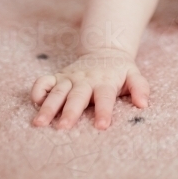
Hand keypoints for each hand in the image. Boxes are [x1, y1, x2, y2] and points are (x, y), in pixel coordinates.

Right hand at [30, 48, 148, 129]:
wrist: (105, 51)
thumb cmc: (120, 71)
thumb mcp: (134, 75)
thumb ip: (140, 88)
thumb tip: (143, 104)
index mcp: (105, 82)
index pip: (104, 97)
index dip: (103, 111)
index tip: (102, 126)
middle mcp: (85, 80)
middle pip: (77, 96)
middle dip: (70, 111)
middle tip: (63, 127)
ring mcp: (70, 78)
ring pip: (57, 92)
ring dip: (48, 106)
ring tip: (39, 123)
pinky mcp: (58, 77)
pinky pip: (44, 81)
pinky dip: (37, 90)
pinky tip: (34, 102)